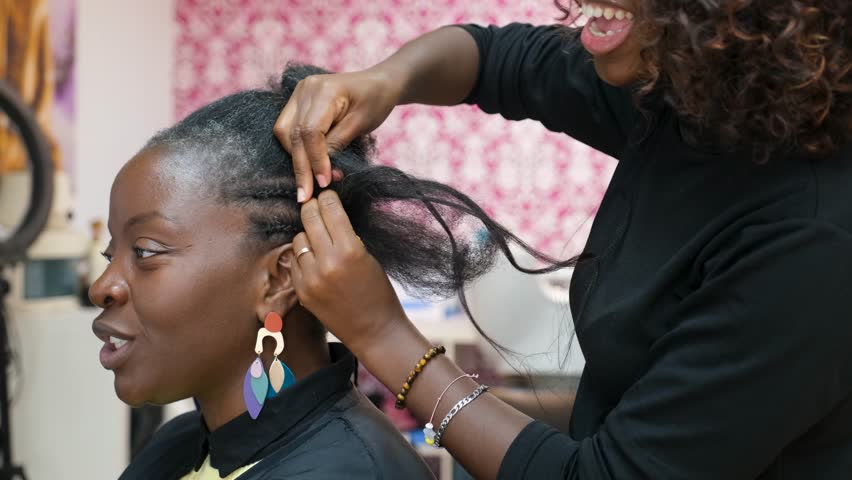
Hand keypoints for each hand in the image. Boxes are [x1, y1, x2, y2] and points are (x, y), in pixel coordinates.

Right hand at [274, 69, 402, 201]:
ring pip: (284, 132)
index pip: (311, 132)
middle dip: (300, 167)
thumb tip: (322, 172)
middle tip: (305, 196)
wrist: (378, 83)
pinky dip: (295, 148)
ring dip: (295, 159)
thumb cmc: (375, 101)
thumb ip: (338, 144)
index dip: (315, 160)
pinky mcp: (297, 101)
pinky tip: (307, 165)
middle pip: (293, 134)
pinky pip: (287, 127)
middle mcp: (305, 89)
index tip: (324, 183)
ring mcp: (298, 93)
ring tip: (308, 183)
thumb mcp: (362, 124)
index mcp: (325, 91)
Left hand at [288, 191, 407, 351]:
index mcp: (349, 250)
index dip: (329, 198)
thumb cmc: (378, 291)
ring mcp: (311, 278)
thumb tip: (329, 211)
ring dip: (308, 235)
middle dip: (314, 208)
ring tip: (321, 242)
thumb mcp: (368, 256)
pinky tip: (316, 262)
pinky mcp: (302, 292)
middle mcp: (327, 263)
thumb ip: (347, 234)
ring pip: (298, 239)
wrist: (374, 330)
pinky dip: (304, 258)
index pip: (330, 208)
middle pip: (309, 218)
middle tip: (318, 207)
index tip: (329, 195)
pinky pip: (295, 262)